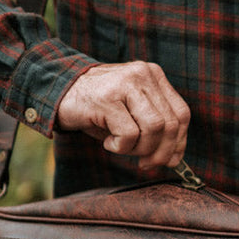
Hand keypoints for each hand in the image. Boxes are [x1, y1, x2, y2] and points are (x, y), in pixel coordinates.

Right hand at [55, 62, 190, 170]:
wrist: (57, 91)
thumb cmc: (97, 108)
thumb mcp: (131, 113)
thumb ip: (155, 129)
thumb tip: (175, 159)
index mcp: (153, 75)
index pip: (181, 113)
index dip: (180, 142)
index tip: (170, 159)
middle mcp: (143, 74)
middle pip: (171, 123)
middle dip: (161, 152)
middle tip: (146, 163)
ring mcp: (126, 84)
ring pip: (154, 128)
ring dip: (140, 149)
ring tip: (122, 147)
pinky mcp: (108, 98)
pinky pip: (129, 134)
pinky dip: (121, 147)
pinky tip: (108, 143)